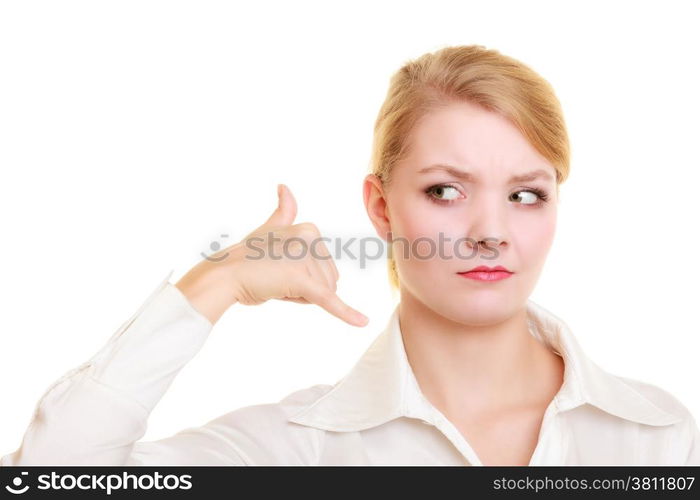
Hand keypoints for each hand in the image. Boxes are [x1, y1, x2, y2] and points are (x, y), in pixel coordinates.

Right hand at [176, 184, 368, 327]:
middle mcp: (312, 239)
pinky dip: (346, 314)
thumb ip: (283, 211)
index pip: (324, 267)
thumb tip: (285, 187)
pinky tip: (363, 323)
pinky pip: (328, 300)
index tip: (278, 269)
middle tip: (275, 280)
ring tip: (275, 285)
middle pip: (328, 280)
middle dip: (305, 289)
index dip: (303, 277)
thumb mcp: (270, 230)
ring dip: (300, 298)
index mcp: (310, 229)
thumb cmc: (246, 258)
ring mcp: (306, 259)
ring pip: (324, 294)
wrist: (225, 276)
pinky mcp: (303, 281)